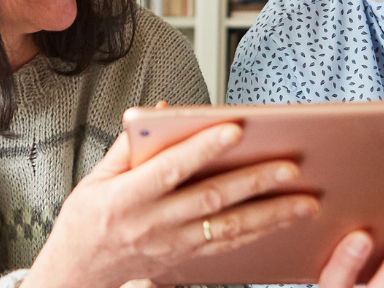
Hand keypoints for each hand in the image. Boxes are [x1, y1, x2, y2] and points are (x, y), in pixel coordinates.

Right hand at [24, 123, 318, 287]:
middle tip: (291, 166)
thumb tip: (161, 111)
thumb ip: (129, 145)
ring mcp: (172, 245)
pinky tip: (283, 222)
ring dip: (270, 215)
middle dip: (254, 182)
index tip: (236, 128)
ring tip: (304, 201)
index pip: (171, 168)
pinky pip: (227, 246)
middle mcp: (153, 223)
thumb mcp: (96, 178)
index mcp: (127, 197)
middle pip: (211, 199)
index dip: (203, 148)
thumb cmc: (87, 220)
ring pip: (229, 228)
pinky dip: (258, 234)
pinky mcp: (185, 259)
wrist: (78, 272)